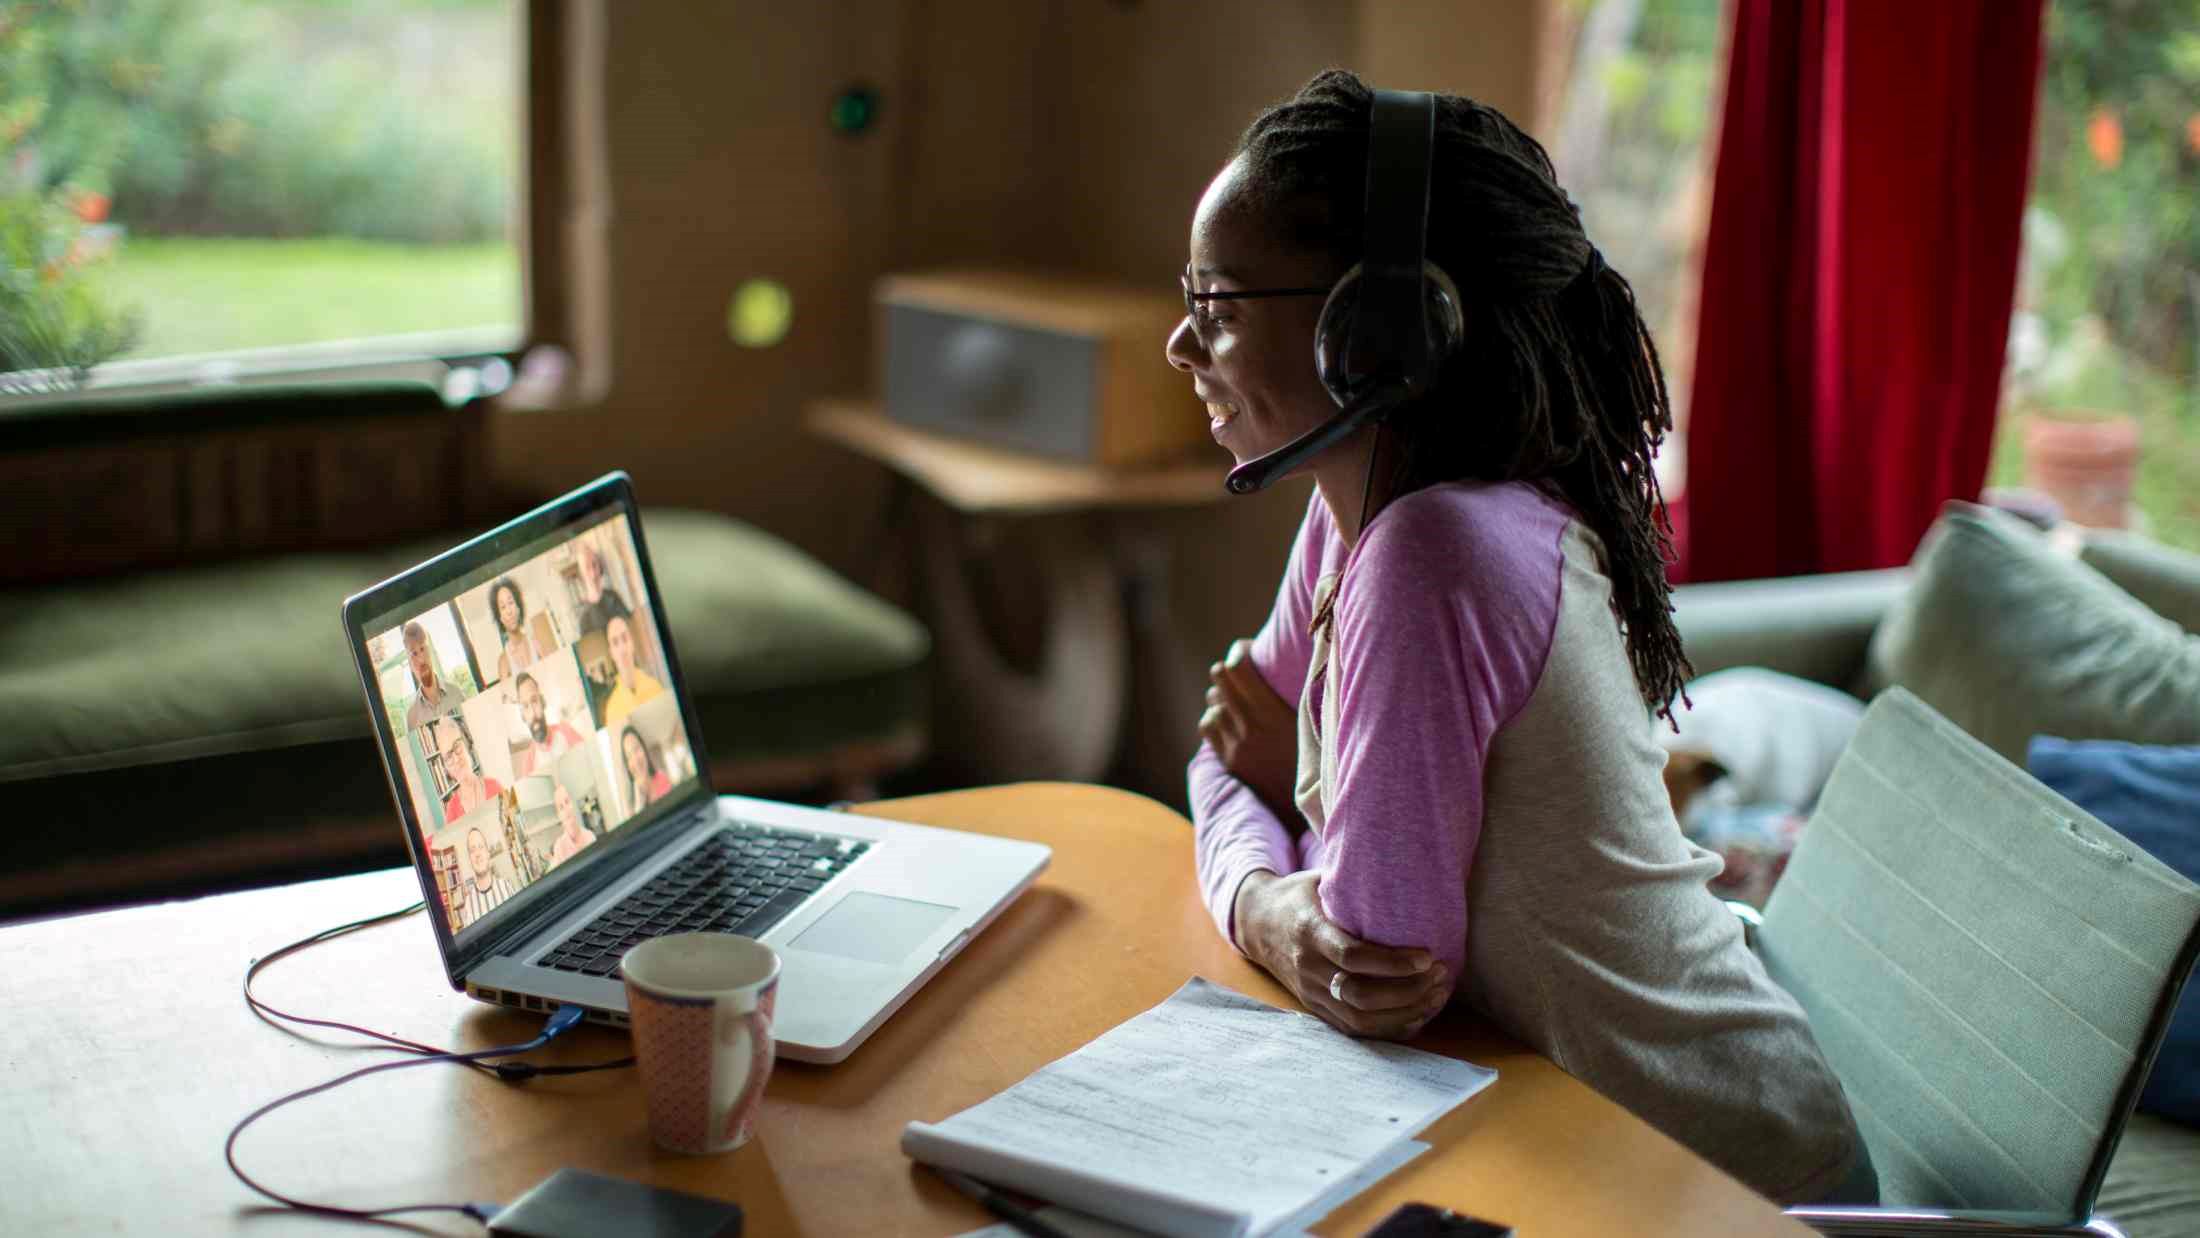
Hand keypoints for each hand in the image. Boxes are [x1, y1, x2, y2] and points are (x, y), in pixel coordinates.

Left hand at [1200, 639, 1298, 821]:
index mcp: (1273, 713)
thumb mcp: (1311, 722)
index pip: (1240, 668)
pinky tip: (1226, 719)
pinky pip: (1208, 727)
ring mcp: (1235, 745)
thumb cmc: (1317, 757)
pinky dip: (1214, 718)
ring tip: (1233, 698)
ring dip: (1221, 698)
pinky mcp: (1228, 760)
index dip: (1240, 652)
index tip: (1245, 649)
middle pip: (1221, 680)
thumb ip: (1297, 694)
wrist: (1305, 806)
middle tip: (1235, 668)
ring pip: (1212, 705)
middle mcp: (1250, 727)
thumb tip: (1288, 660)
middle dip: (1227, 670)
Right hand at [1234, 870, 1449, 1040]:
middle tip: (1441, 974)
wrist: (1256, 923)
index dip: (1393, 963)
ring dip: (1405, 1013)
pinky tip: (1419, 1014)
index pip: (1352, 957)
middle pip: (1361, 996)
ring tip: (1437, 994)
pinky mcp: (1317, 1009)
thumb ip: (1353, 882)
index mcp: (1309, 931)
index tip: (1427, 956)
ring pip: (1361, 1020)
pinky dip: (1391, 1028)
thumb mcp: (1320, 879)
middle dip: (1408, 991)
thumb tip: (1405, 869)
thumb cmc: (1299, 896)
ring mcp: (1311, 993)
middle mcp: (1308, 968)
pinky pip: (1356, 1030)